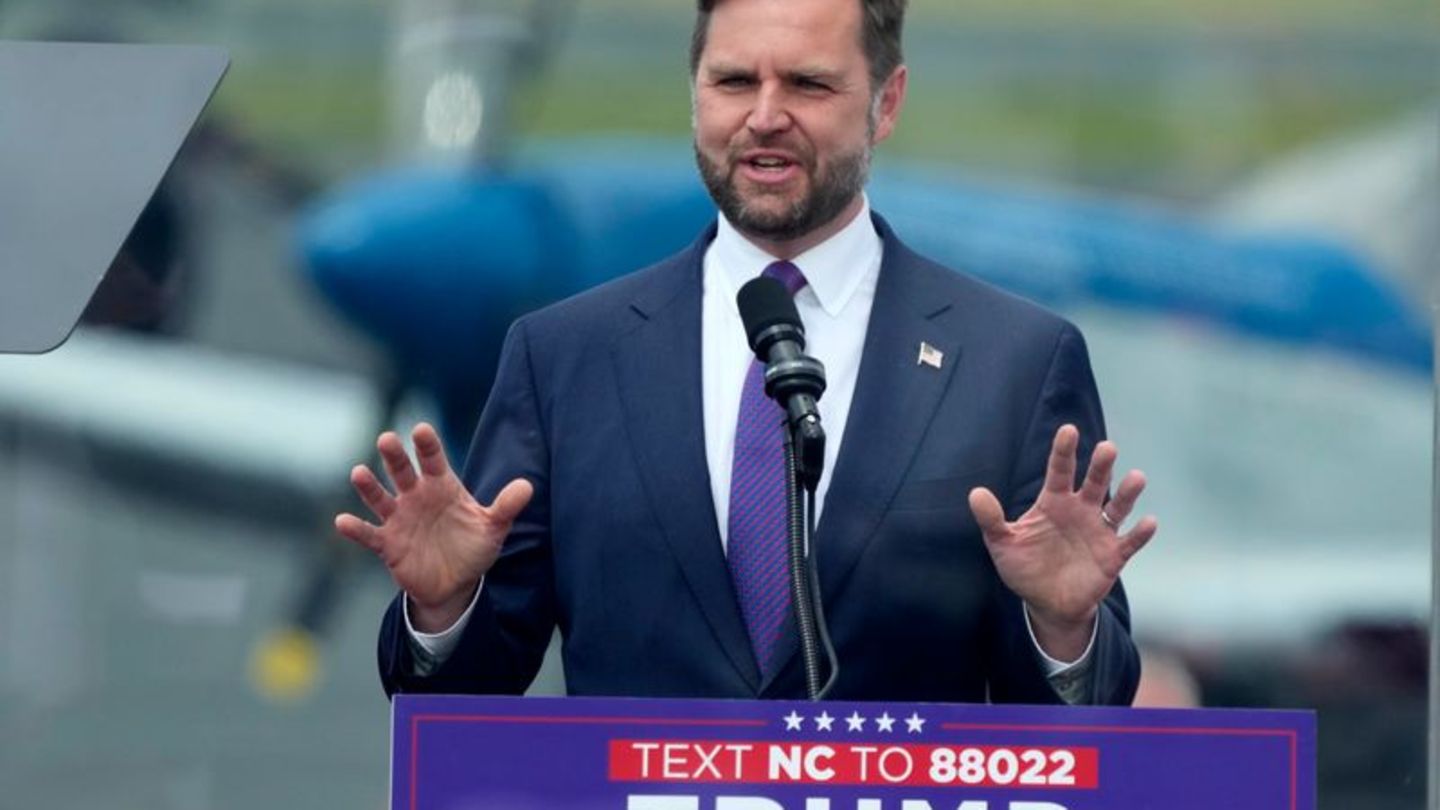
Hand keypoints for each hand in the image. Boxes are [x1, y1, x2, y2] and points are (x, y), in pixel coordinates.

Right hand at [335, 423, 532, 631]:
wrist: (455, 583)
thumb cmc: (473, 547)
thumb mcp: (493, 528)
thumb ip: (506, 507)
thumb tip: (527, 486)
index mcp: (442, 487)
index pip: (433, 461)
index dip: (427, 446)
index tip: (421, 430)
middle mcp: (416, 497)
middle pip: (402, 472)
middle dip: (394, 457)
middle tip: (387, 439)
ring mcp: (399, 519)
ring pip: (380, 498)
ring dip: (369, 487)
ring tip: (359, 473)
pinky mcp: (387, 543)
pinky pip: (369, 534)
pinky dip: (355, 529)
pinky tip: (343, 521)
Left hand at [968, 425, 1155, 659]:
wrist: (1047, 603)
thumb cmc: (1025, 567)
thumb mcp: (1003, 544)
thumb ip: (991, 520)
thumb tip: (975, 493)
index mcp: (1053, 503)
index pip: (1059, 471)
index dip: (1063, 451)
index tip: (1068, 430)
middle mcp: (1080, 511)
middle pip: (1093, 483)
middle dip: (1100, 466)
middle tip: (1107, 447)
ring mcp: (1098, 531)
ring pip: (1117, 508)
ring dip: (1127, 493)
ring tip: (1136, 477)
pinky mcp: (1113, 555)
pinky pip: (1129, 542)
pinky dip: (1140, 533)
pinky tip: (1149, 522)